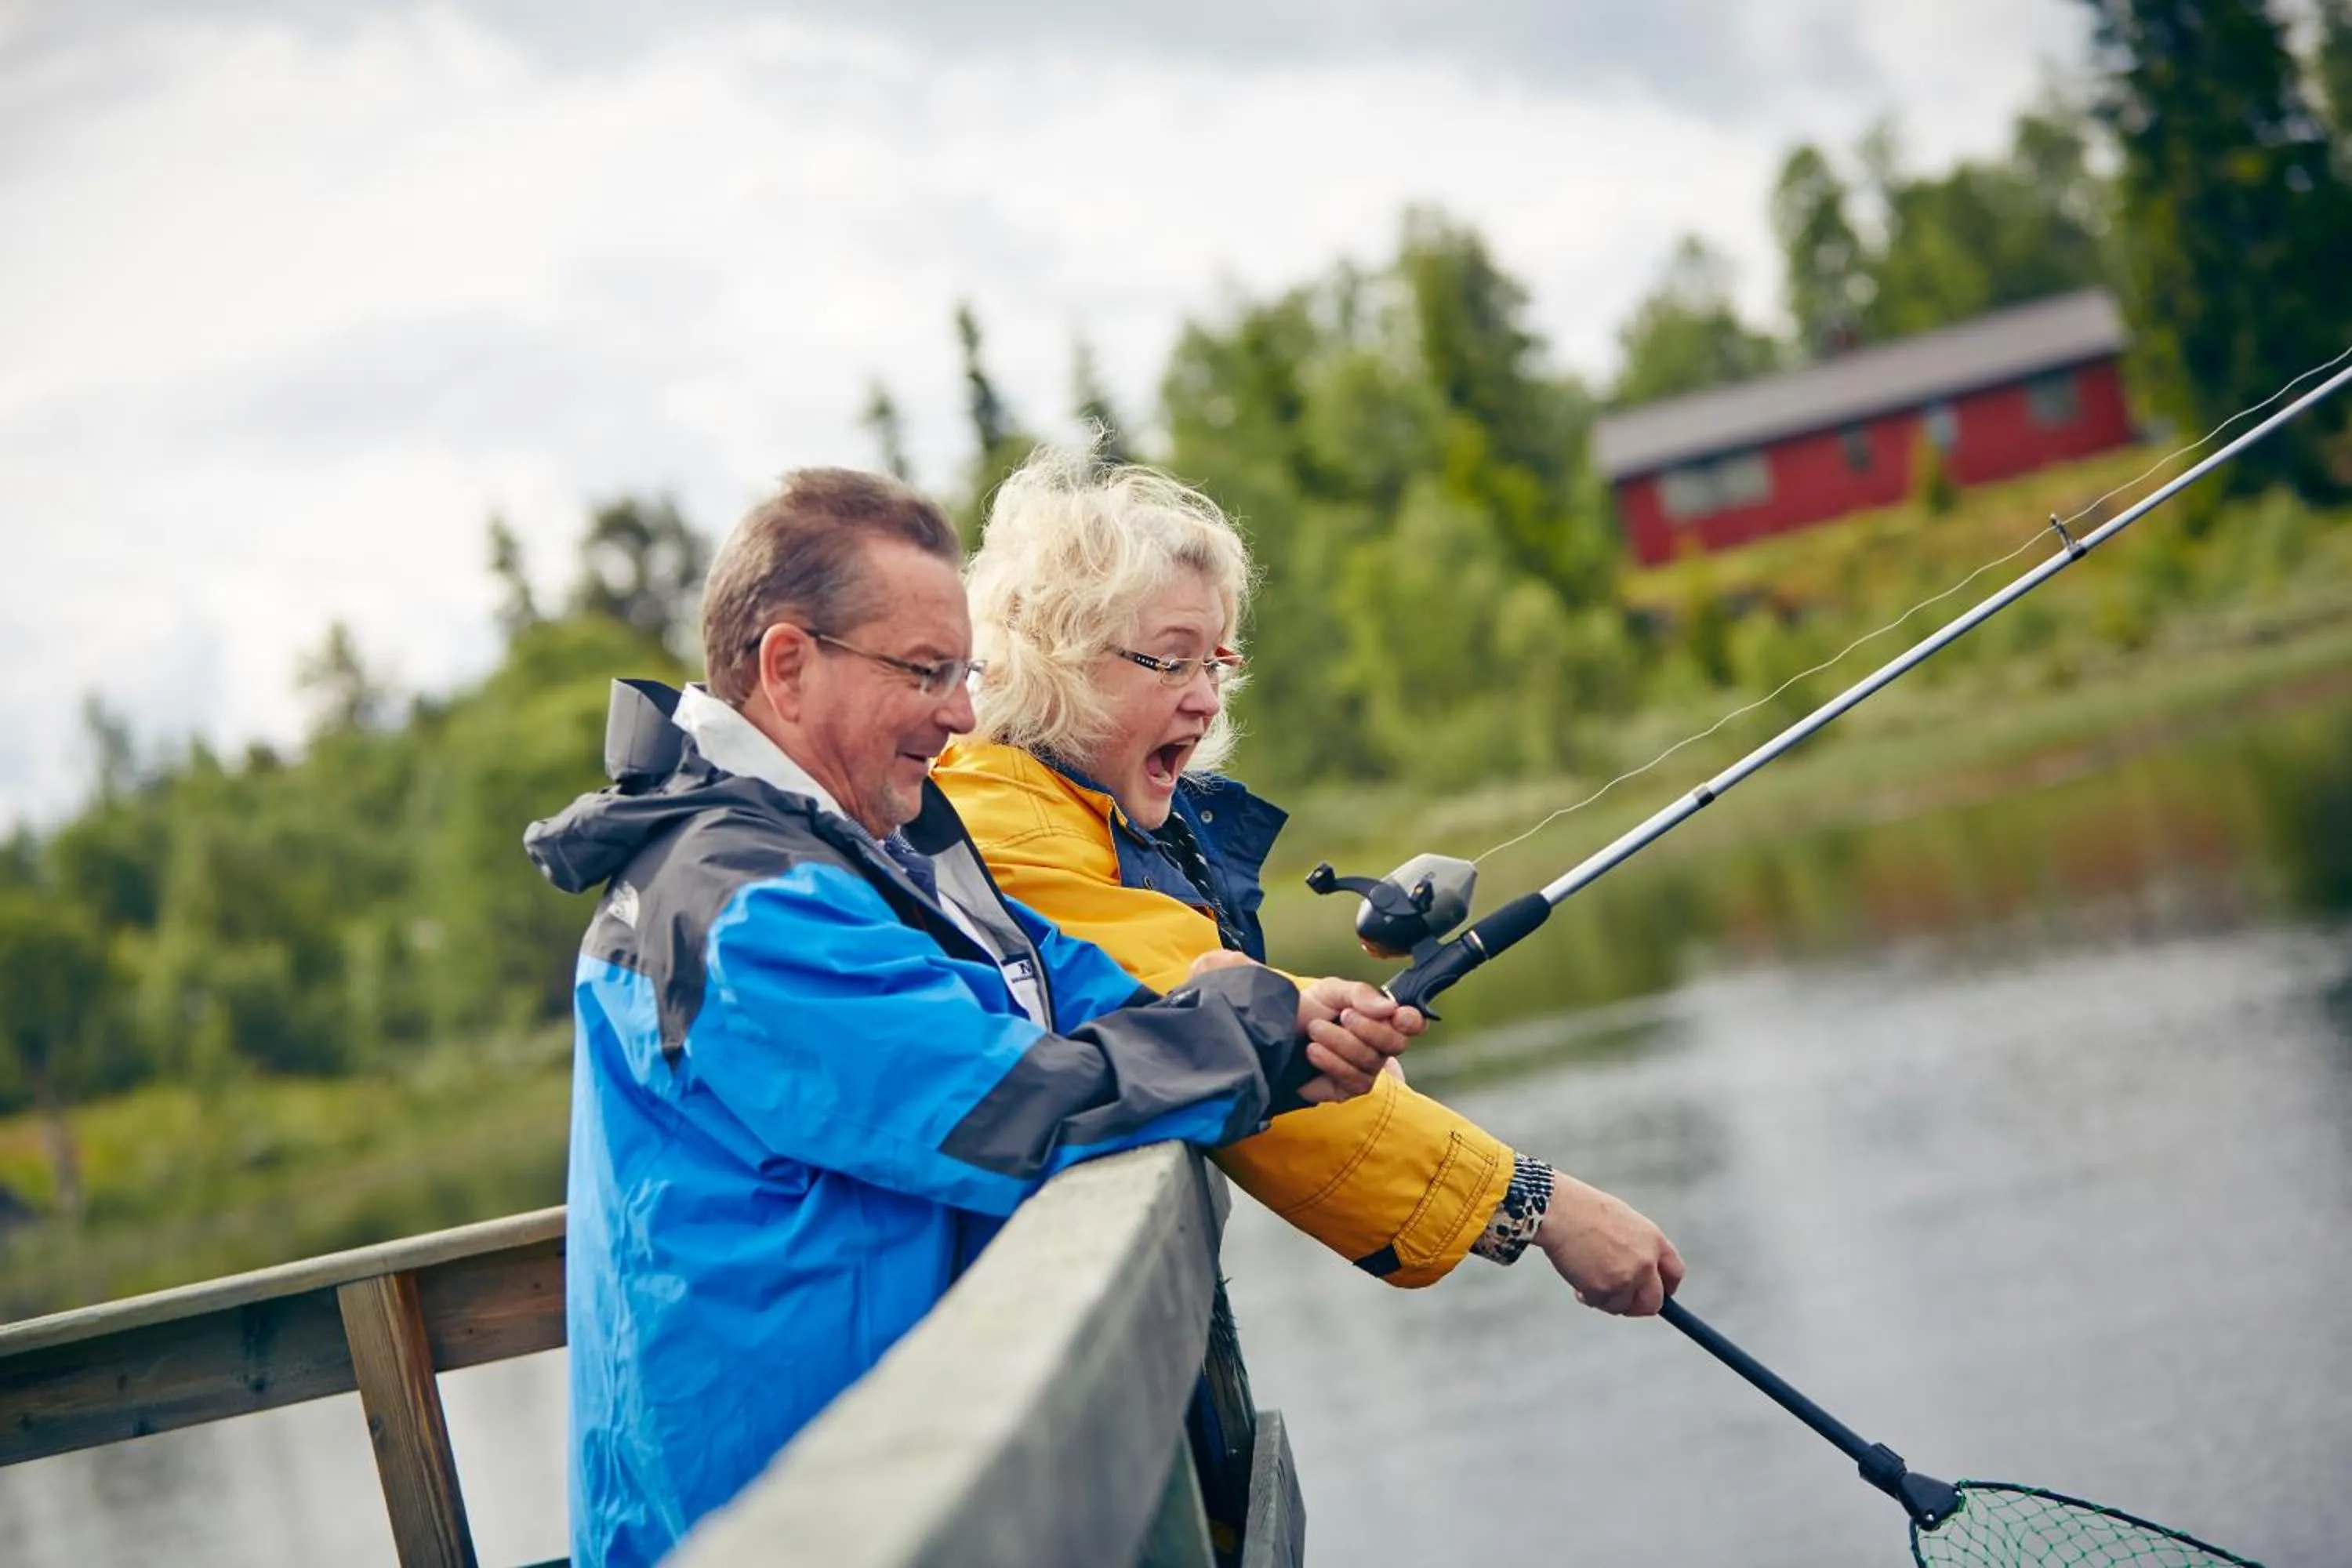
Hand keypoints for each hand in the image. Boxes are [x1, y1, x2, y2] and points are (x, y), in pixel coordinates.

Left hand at [1185, 953, 1422, 1103]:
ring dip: (1340, 1043)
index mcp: (1382, 1019)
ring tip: (1315, 1030)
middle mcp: (1378, 1047)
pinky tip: (1314, 1052)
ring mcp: (1364, 1069)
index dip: (1411, 1020)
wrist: (1277, 1030)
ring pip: (1369, 1062)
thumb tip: (1389, 1007)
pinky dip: (1331, 1062)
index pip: (1412, 1022)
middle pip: (1393, 1043)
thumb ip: (1361, 994)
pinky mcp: (1344, 1089)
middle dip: (1367, 1029)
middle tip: (1343, 1015)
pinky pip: (1350, 1080)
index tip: (1396, 1015)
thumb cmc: (1309, 1008)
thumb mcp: (1332, 991)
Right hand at [1534, 1171, 1685, 1315]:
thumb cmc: (1584, 1210)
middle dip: (1638, 1305)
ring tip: (1588, 1276)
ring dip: (1607, 1298)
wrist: (1559, 1211)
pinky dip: (1588, 1297)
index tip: (1657, 1294)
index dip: (1666, 1288)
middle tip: (1622, 1301)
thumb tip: (1641, 1277)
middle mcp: (1646, 1262)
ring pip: (1623, 1306)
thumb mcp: (1623, 1223)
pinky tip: (1577, 1279)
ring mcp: (1626, 1278)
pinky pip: (1600, 1304)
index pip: (1675, 1273)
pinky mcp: (1605, 1290)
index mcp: (1654, 1240)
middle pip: (1654, 1302)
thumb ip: (1638, 1249)